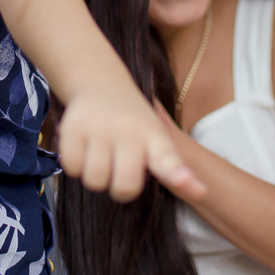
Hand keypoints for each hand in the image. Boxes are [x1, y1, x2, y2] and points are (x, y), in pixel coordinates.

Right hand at [55, 83, 205, 203]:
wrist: (100, 82)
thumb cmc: (133, 120)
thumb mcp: (156, 136)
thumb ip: (173, 167)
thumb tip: (202, 192)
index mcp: (154, 136)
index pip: (168, 159)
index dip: (180, 176)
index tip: (196, 188)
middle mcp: (129, 130)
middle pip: (124, 188)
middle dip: (119, 187)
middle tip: (118, 168)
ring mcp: (100, 127)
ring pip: (95, 180)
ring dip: (96, 176)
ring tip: (100, 154)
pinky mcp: (73, 126)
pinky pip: (72, 168)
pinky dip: (75, 165)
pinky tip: (82, 147)